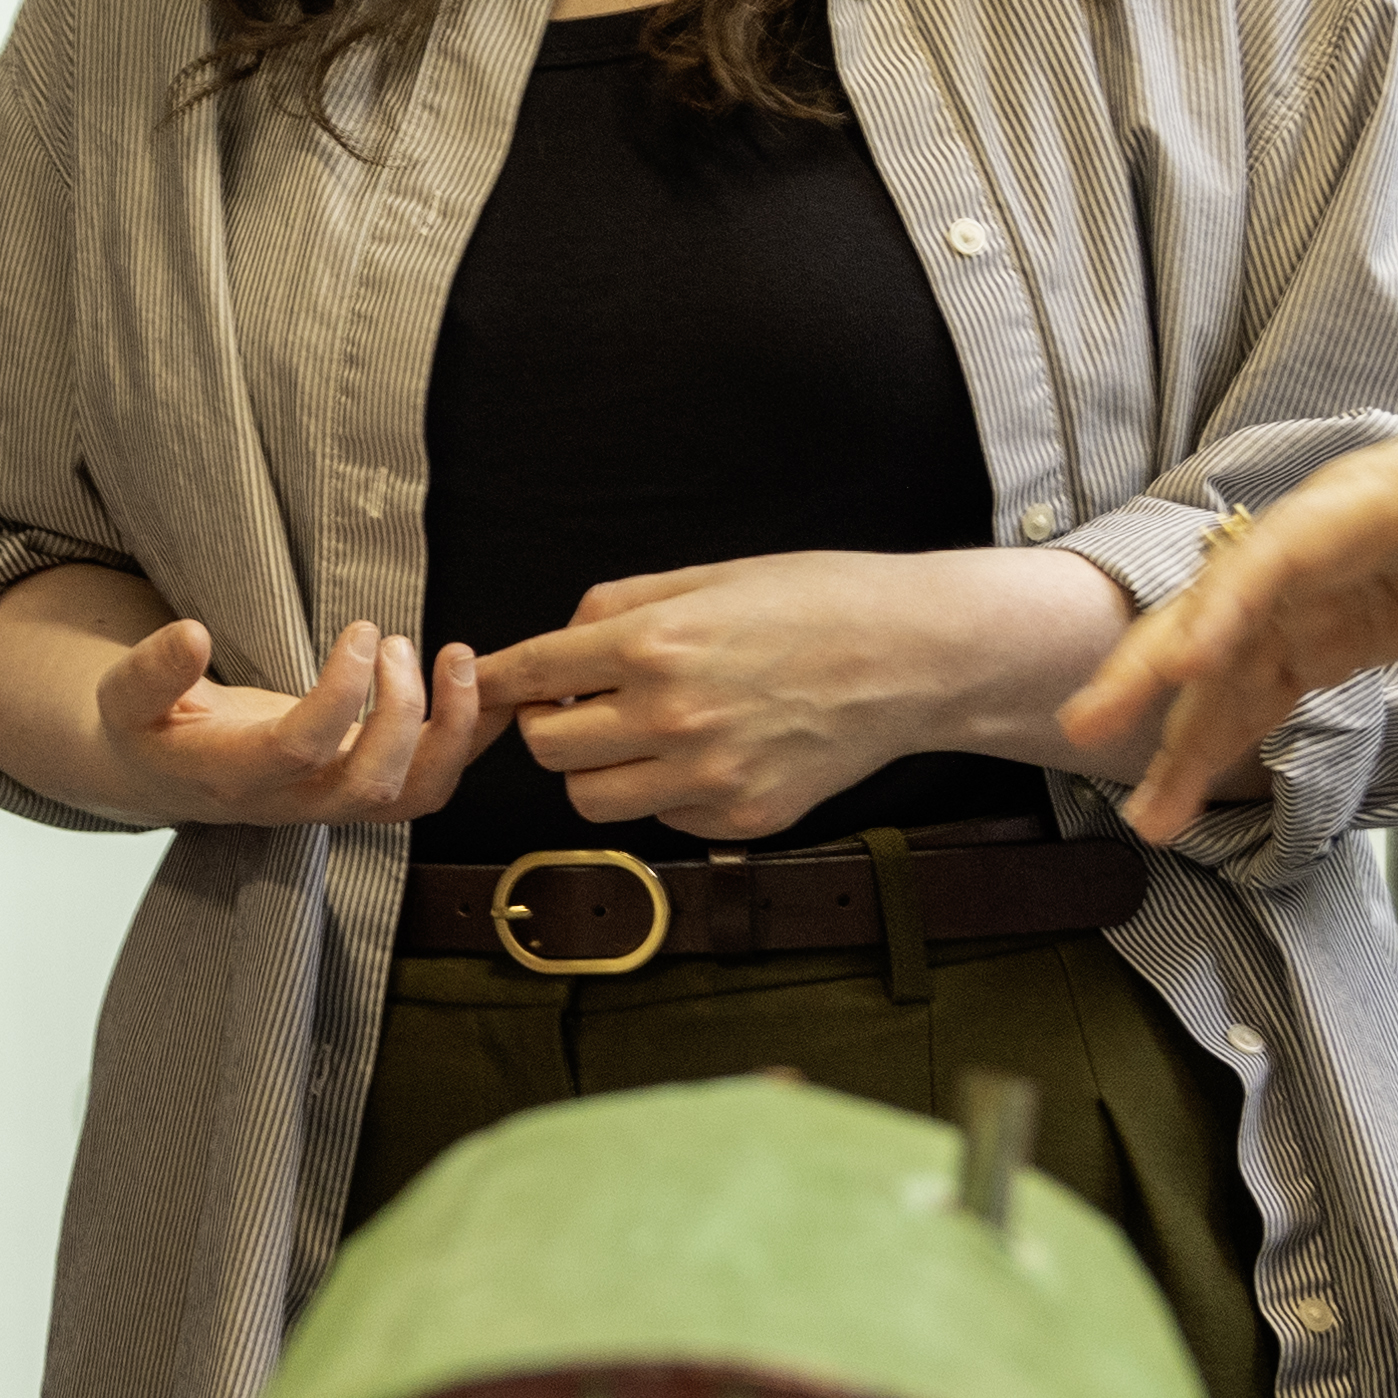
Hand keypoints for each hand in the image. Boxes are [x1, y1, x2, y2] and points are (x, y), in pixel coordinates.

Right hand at [66, 615, 488, 830]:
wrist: (168, 774)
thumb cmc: (151, 729)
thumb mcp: (124, 698)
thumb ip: (149, 671)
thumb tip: (190, 634)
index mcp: (234, 777)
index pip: (301, 750)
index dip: (340, 695)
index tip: (359, 631)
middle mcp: (292, 802)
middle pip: (372, 786)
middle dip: (401, 711)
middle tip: (395, 640)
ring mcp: (334, 800)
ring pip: (415, 797)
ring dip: (454, 732)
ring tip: (458, 658)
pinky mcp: (363, 785)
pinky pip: (432, 780)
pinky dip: (471, 737)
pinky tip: (486, 686)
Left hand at [482, 550, 1125, 846]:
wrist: (913, 657)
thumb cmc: (813, 601)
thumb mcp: (707, 577)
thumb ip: (617, 608)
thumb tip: (555, 645)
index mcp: (654, 645)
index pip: (531, 673)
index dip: (497, 679)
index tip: (485, 683)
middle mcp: (672, 717)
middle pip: (547, 748)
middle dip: (550, 724)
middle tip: (582, 702)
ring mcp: (709, 778)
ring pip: (590, 800)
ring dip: (596, 769)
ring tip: (636, 734)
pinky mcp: (743, 818)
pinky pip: (660, 820)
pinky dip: (662, 793)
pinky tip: (703, 754)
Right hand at [1056, 386, 1397, 842]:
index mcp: (1360, 503)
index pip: (1278, 557)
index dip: (1227, 607)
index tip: (1187, 663)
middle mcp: (1312, 546)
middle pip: (1216, 607)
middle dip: (1151, 670)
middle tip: (1089, 727)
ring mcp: (1310, 591)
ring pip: (1228, 666)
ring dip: (1185, 736)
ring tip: (1149, 816)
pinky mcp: (1323, 630)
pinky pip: (1261, 686)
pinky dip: (1226, 738)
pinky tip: (1185, 790)